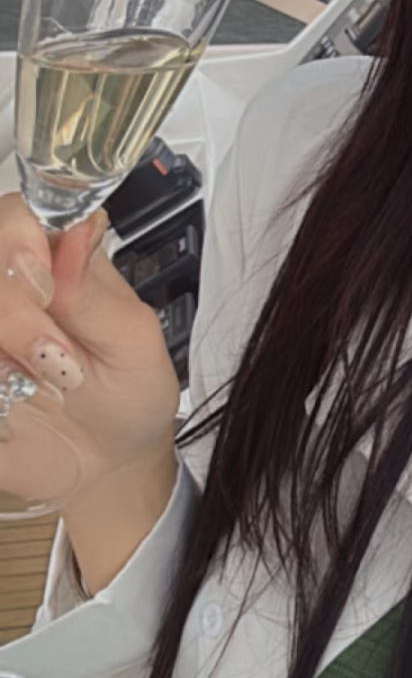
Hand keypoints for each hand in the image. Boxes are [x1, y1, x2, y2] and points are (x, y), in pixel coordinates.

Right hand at [0, 192, 180, 513]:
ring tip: (35, 390)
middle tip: (56, 359)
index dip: (17, 241)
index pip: (14, 216)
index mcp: (53, 260)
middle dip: (11, 311)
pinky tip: (8, 409)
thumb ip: (95, 294)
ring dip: (0, 352)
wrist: (110, 461)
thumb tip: (75, 233)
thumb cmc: (129, 392)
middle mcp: (5, 288)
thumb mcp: (132, 344)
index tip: (43, 284)